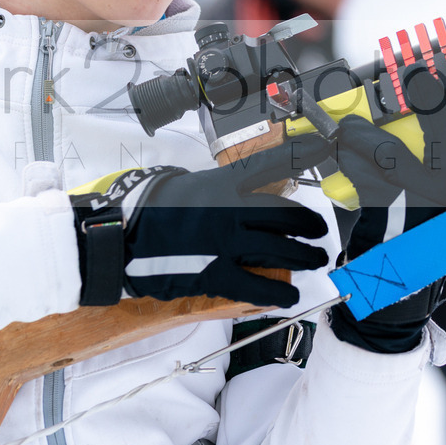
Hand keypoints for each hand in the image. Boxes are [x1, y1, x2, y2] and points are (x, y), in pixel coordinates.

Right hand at [72, 135, 330, 307]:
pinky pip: (256, 286)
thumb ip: (227, 189)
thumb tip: (258, 192)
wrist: (123, 238)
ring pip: (280, 250)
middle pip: (285, 216)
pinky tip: (290, 296)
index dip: (300, 155)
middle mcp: (229, 210)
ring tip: (315, 260)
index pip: (269, 164)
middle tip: (320, 233)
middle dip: (310, 226)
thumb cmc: (159, 211)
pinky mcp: (214, 274)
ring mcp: (224, 243)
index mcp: (223, 183)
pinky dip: (278, 293)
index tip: (322, 148)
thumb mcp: (195, 186)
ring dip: (304, 257)